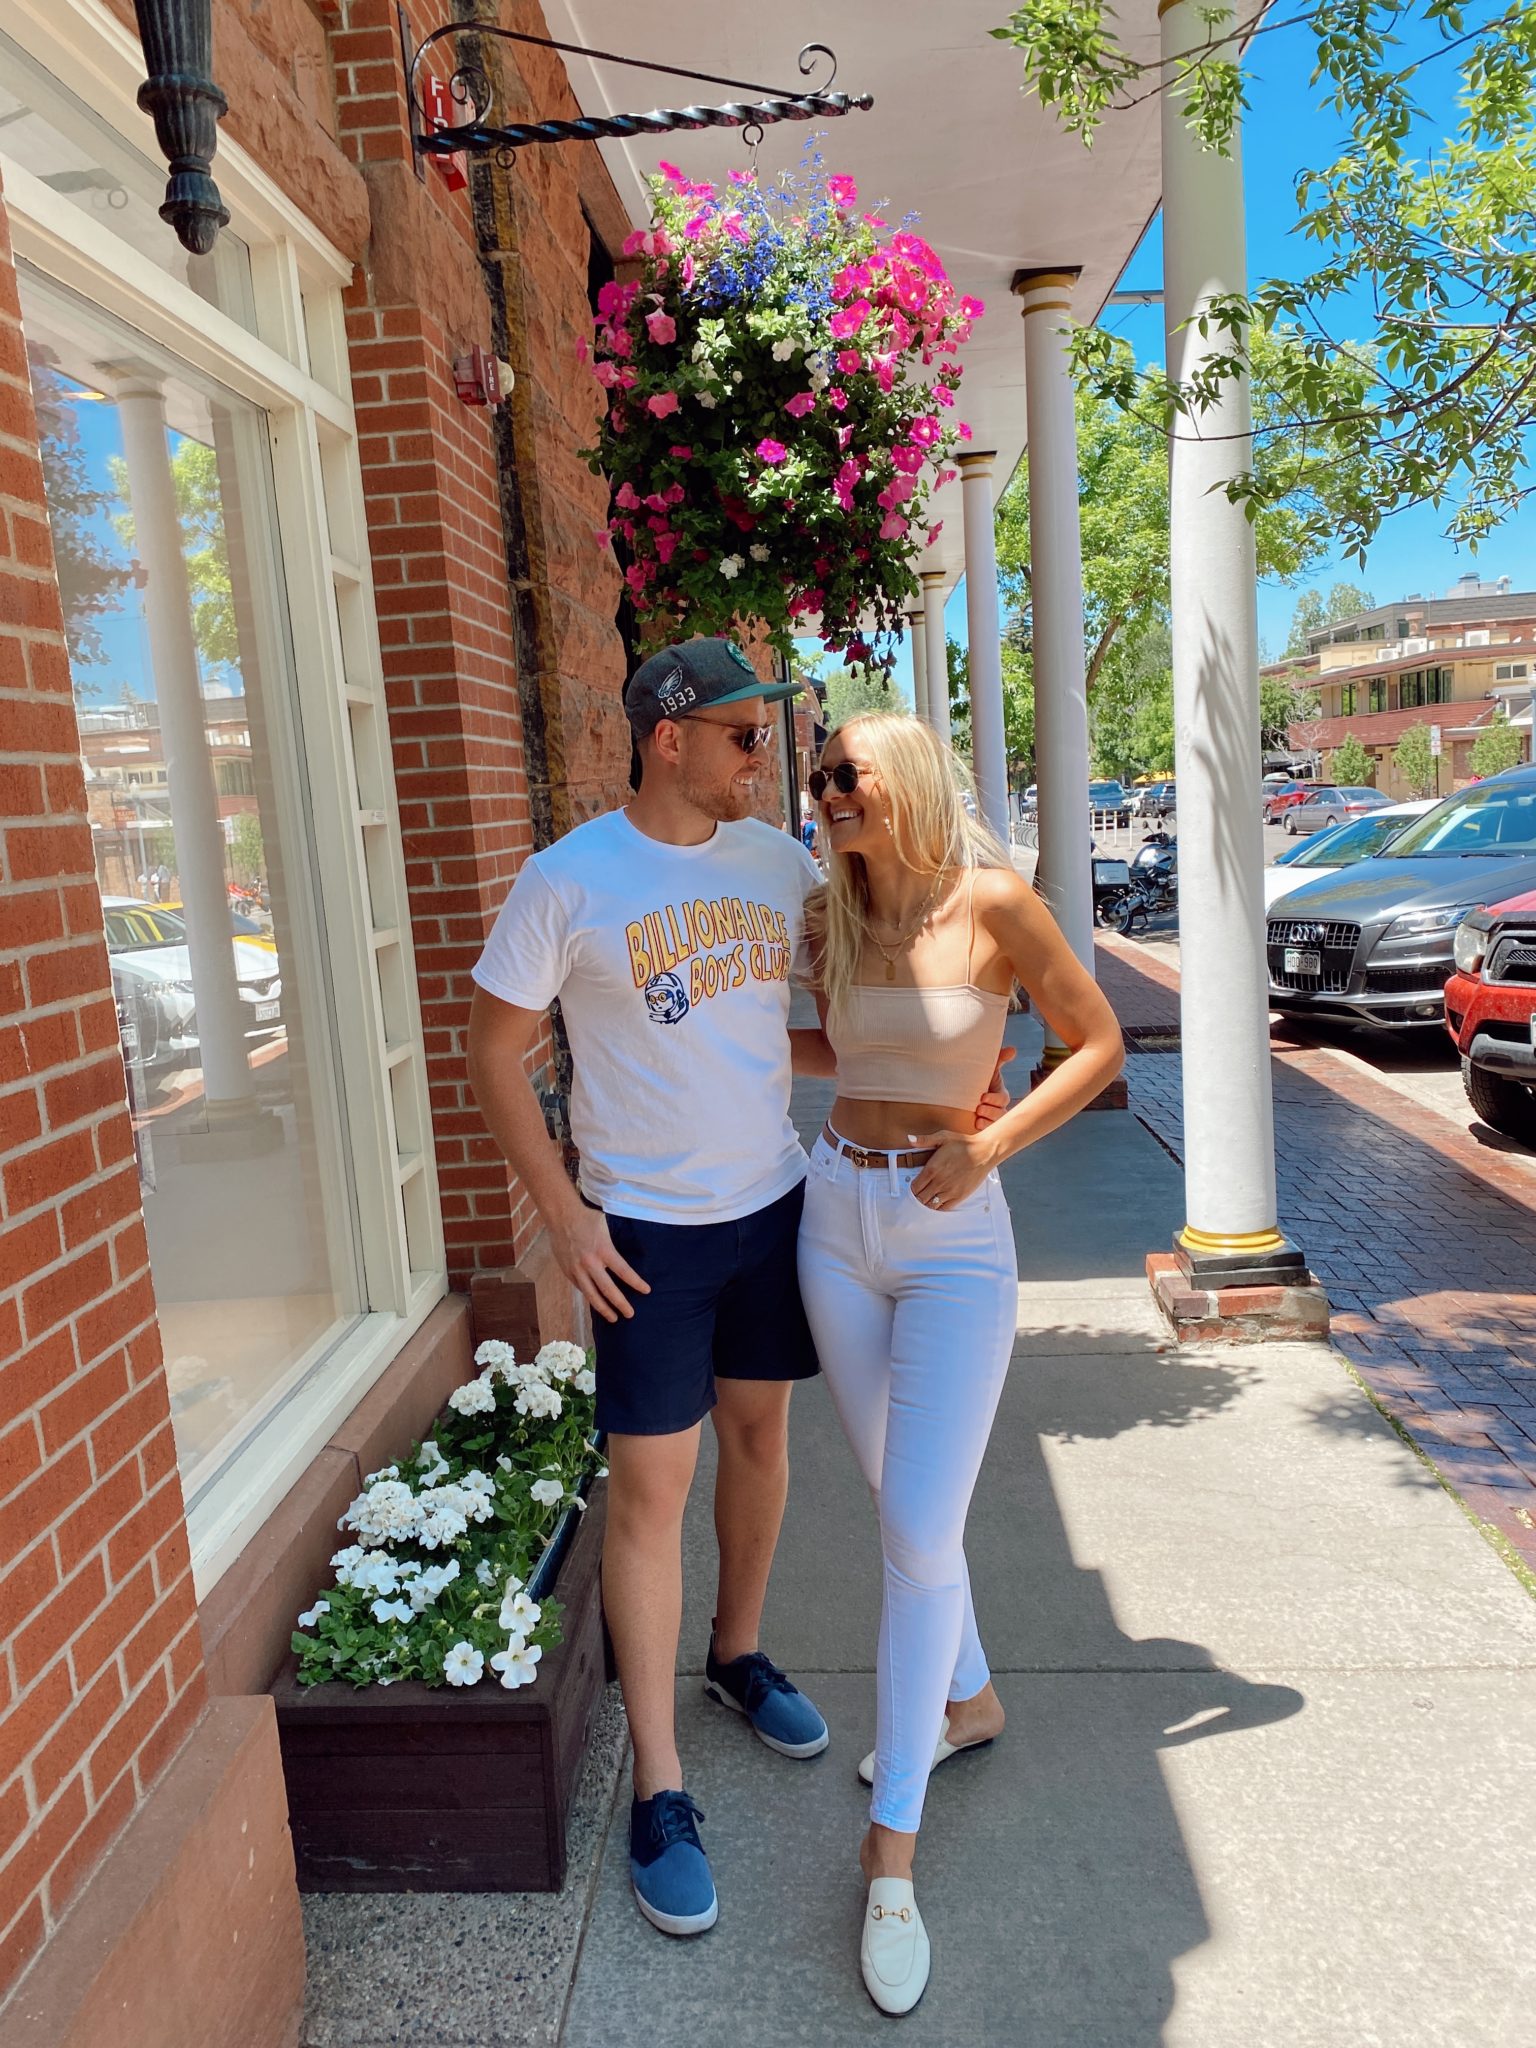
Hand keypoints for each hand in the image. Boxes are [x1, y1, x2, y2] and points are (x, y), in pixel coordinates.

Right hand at [550, 1205, 650, 1323]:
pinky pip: (581, 1288)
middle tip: (630, 1314)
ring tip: (613, 1318)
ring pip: (592, 1295)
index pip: (624, 1272)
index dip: (636, 1283)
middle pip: (608, 1289)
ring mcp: (577, 1269)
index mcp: (603, 1250)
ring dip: (604, 1308)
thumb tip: (627, 1252)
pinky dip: (590, 1297)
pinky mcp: (567, 1271)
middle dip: (621, 1304)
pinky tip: (597, 1302)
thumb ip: (613, 1243)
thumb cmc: (587, 1218)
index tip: (646, 1291)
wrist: (561, 1216)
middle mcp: (590, 1263)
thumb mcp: (606, 1227)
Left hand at [909, 1130, 997, 1211]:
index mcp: (932, 1168)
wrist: (984, 1152)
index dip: (912, 1188)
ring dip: (927, 1202)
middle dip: (918, 1197)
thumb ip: (924, 1140)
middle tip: (919, 1193)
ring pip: (931, 1205)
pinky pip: (944, 1208)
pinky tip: (938, 1202)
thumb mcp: (943, 1137)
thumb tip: (910, 1138)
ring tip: (928, 1197)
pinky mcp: (960, 1196)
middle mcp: (939, 1182)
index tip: (914, 1186)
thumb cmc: (964, 1144)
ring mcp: (949, 1191)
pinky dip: (938, 1207)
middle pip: (921, 1198)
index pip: (914, 1187)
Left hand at [974, 1045, 1015, 1129]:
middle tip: (979, 1108)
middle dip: (991, 1111)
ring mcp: (990, 1122)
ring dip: (987, 1121)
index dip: (995, 1098)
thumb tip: (1013, 1049)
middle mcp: (997, 1110)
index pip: (1002, 1098)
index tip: (983, 1097)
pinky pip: (987, 1134)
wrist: (952, 1102)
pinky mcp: (982, 1132)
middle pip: (1001, 1113)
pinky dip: (982, 1130)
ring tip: (977, 1118)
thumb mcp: (984, 1071)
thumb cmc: (972, 1083)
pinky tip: (975, 1126)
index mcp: (999, 1096)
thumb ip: (998, 1059)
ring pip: (995, 1124)